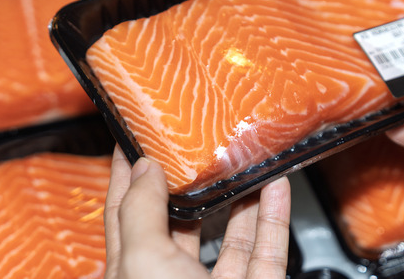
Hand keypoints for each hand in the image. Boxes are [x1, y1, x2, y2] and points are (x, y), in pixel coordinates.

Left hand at [104, 147, 291, 278]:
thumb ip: (142, 211)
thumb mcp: (143, 260)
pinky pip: (267, 252)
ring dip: (240, 197)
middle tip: (197, 143)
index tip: (133, 138)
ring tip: (245, 163)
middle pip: (180, 221)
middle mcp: (172, 278)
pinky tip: (278, 189)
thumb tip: (145, 168)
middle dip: (190, 182)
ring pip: (231, 237)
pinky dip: (274, 219)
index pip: (125, 212)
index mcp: (133, 270)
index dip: (127, 174)